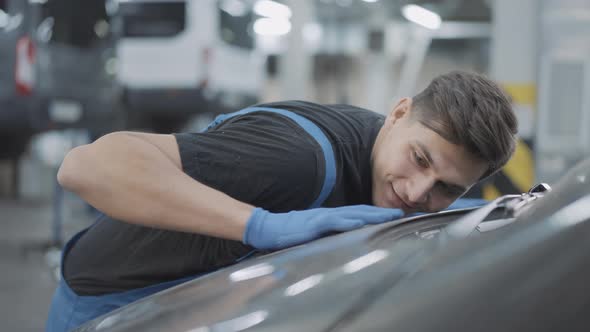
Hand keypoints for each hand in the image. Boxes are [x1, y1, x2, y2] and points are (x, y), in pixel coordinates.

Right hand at [243, 205, 403, 249]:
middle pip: (360, 211)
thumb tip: (342, 240)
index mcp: (329, 218)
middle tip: (401, 213)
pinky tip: (362, 222)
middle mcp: (329, 215)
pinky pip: (334, 221)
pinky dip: (349, 221)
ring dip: (372, 215)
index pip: (357, 214)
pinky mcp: (313, 223)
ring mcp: (322, 218)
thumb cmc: (288, 232)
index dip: (375, 214)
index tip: (393, 216)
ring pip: (352, 214)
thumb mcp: (312, 235)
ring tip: (389, 216)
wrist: (267, 228)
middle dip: (381, 213)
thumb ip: (326, 236)